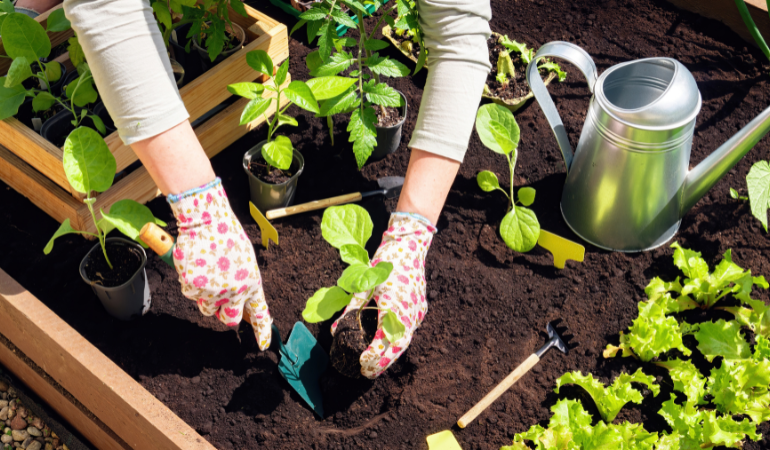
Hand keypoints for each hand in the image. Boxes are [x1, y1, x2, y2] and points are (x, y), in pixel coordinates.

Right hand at [167, 178, 271, 349]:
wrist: (206, 221)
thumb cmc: (226, 238)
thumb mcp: (245, 261)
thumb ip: (245, 283)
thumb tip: (242, 304)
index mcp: (253, 283)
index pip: (259, 313)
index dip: (261, 331)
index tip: (263, 345)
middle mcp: (236, 291)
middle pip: (229, 319)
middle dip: (224, 313)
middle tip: (220, 297)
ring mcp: (214, 291)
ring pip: (207, 308)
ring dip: (206, 297)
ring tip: (208, 272)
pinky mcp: (194, 287)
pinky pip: (190, 295)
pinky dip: (191, 284)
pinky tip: (196, 267)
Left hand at [331, 213, 435, 377]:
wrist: (410, 243)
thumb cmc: (384, 262)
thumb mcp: (363, 284)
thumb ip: (351, 308)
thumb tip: (335, 331)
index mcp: (393, 305)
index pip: (384, 338)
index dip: (374, 354)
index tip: (362, 363)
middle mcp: (408, 311)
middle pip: (398, 346)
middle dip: (383, 362)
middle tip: (367, 373)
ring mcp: (417, 310)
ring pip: (406, 340)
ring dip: (391, 354)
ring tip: (377, 366)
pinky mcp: (420, 306)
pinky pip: (410, 330)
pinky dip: (399, 341)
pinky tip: (389, 346)